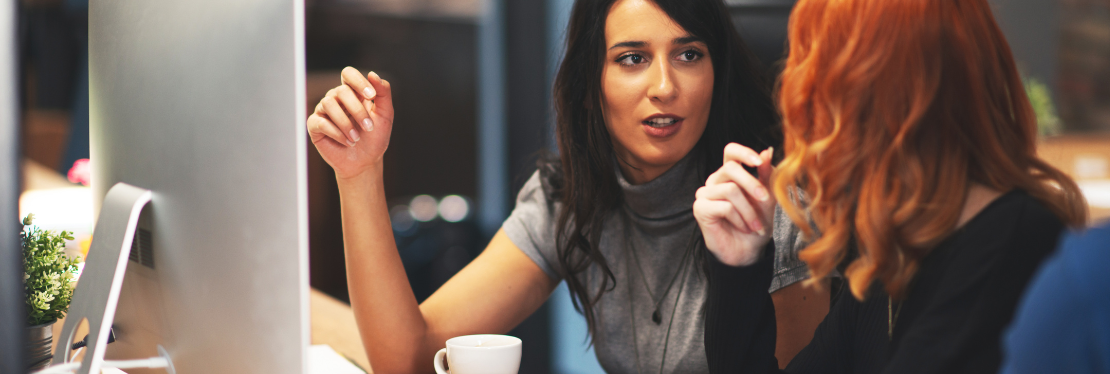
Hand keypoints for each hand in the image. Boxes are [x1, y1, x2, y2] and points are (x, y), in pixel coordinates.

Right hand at [306, 67, 393, 178]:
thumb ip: (383, 93)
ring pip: (328, 103)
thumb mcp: (385, 115)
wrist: (365, 162)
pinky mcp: (315, 125)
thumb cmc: (375, 138)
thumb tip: (372, 74)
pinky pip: (320, 122)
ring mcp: (324, 111)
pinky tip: (348, 142)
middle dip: (357, 110)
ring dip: (346, 123)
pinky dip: (336, 133)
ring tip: (357, 138)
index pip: (348, 74)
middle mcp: (336, 99)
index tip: (371, 96)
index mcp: (353, 93)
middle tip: (369, 127)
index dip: (358, 81)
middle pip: (341, 90)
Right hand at [693, 143, 775, 265]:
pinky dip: (739, 218)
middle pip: (730, 168)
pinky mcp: (700, 208)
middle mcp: (715, 180)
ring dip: (749, 210)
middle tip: (766, 200)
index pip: (730, 151)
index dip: (744, 152)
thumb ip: (766, 174)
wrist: (748, 251)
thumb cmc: (756, 223)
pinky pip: (724, 206)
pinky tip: (742, 227)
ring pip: (730, 189)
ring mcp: (705, 194)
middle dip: (753, 184)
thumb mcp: (767, 197)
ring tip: (755, 224)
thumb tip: (767, 151)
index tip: (760, 162)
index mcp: (730, 174)